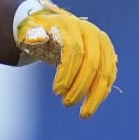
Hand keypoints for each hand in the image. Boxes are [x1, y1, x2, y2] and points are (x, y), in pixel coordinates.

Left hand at [15, 0, 116, 118]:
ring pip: (105, 71)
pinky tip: (92, 106)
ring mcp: (103, 44)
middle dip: (80, 86)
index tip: (56, 91)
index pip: (74, 49)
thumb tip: (37, 39)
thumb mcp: (29, 31)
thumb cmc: (39, 32)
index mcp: (72, 25)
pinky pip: (109, 76)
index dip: (67, 71)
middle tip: (66, 104)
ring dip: (95, 95)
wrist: (54, 26)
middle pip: (91, 61)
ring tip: (84, 114)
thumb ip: (31, 35)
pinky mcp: (109, 56)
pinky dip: (101, 93)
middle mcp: (91, 33)